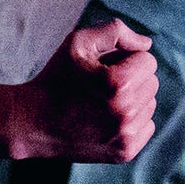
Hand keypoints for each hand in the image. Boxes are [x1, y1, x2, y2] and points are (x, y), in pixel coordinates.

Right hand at [12, 18, 157, 162]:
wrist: (33, 123)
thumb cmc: (56, 78)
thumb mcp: (78, 42)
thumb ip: (116, 31)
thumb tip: (146, 44)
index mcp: (118, 83)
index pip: (148, 60)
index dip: (125, 58)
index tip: (103, 66)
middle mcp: (126, 112)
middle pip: (151, 82)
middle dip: (131, 77)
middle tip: (100, 83)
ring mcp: (126, 136)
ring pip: (150, 104)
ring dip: (132, 99)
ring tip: (101, 101)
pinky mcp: (124, 152)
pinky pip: (147, 126)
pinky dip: (132, 120)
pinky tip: (106, 119)